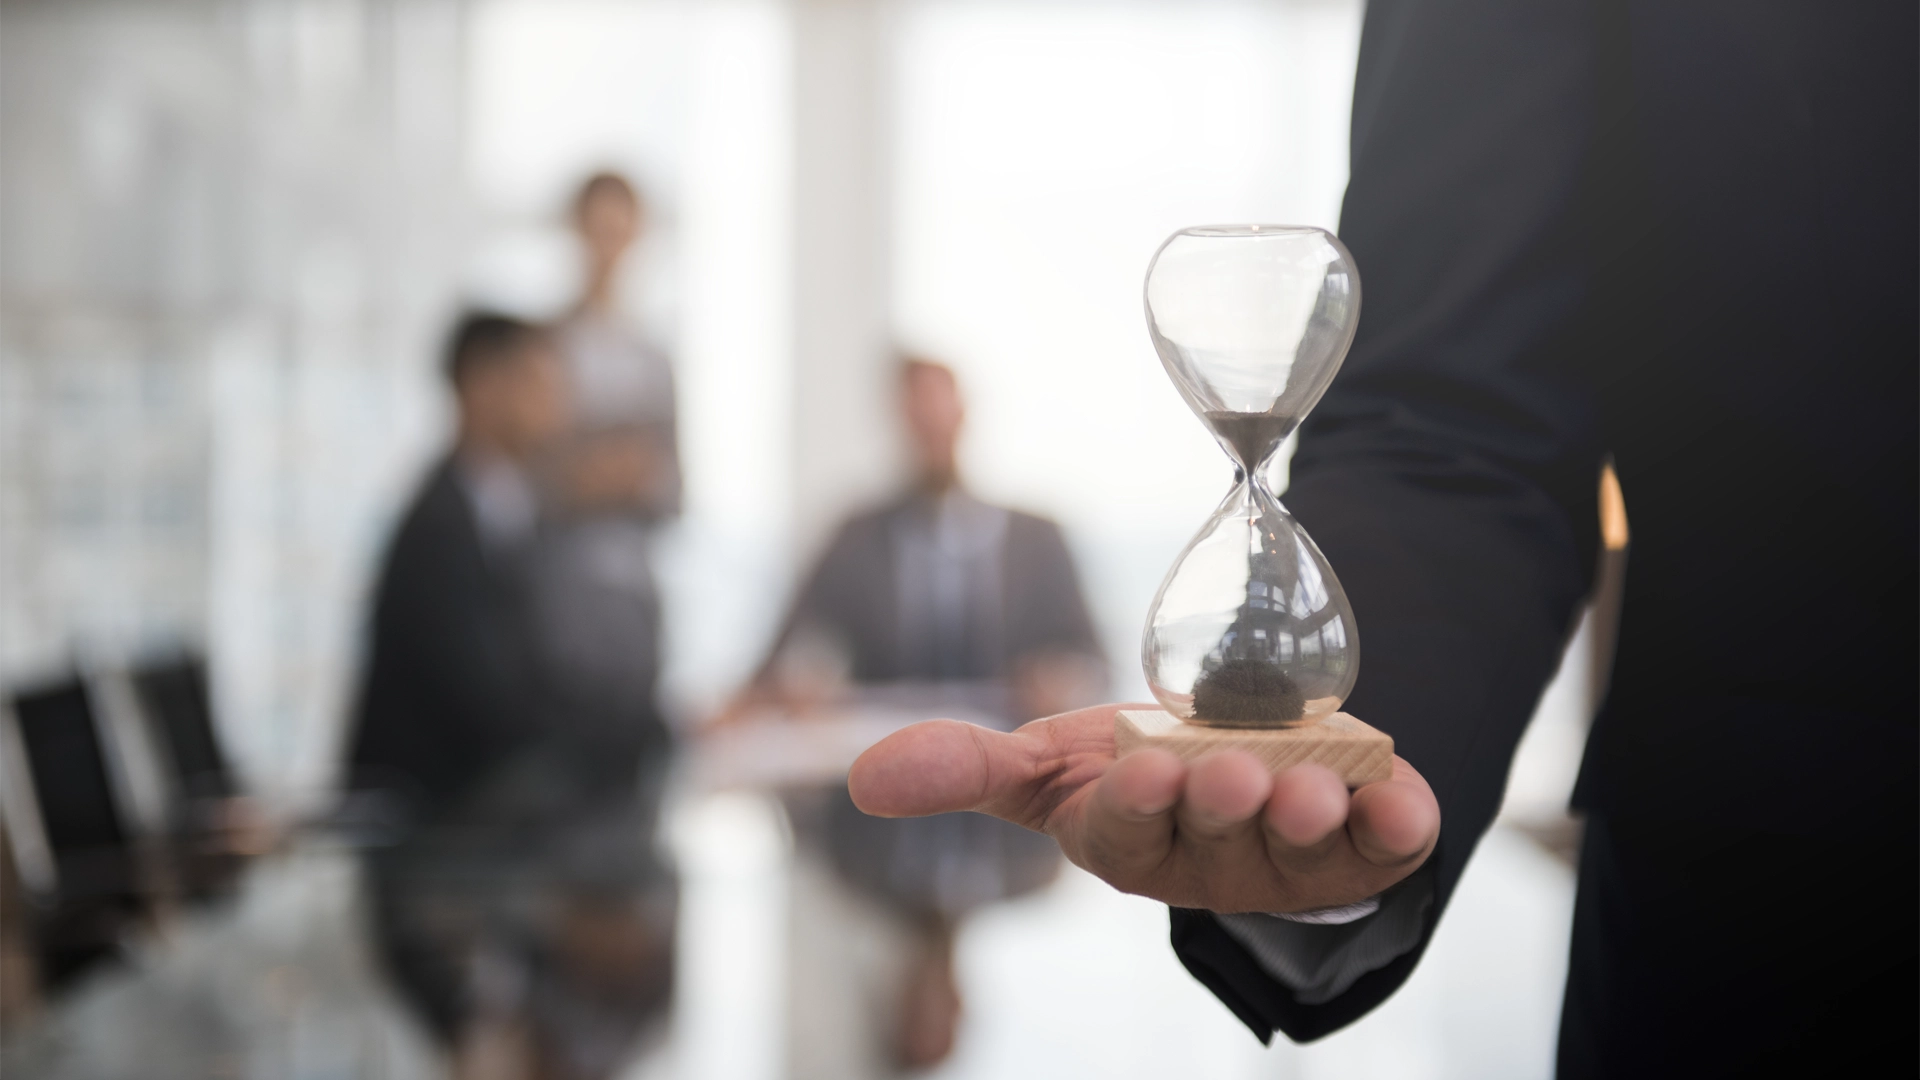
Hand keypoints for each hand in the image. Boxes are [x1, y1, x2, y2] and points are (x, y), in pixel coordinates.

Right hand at [848, 703, 1438, 913]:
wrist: (1245, 758)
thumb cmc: (1135, 768)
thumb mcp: (1048, 763)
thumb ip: (964, 767)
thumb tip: (859, 779)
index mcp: (1130, 844)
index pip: (1128, 830)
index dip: (1139, 803)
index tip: (1146, 765)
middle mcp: (1212, 861)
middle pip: (1217, 840)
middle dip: (1223, 805)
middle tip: (1229, 772)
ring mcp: (1292, 859)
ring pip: (1302, 849)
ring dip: (1308, 816)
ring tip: (1309, 783)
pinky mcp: (1365, 846)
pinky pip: (1391, 844)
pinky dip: (1401, 820)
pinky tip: (1403, 794)